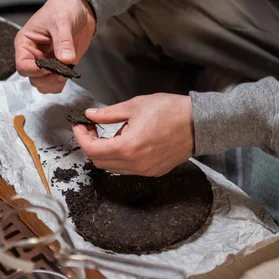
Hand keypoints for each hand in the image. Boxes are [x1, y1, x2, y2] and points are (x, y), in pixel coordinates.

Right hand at [14, 0, 95, 92]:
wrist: (80, 8)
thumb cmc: (63, 8)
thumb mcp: (61, 21)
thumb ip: (63, 41)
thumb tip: (65, 60)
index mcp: (25, 43)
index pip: (22, 65)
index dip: (34, 70)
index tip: (49, 67)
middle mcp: (33, 55)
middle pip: (32, 78)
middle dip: (47, 78)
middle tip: (62, 70)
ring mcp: (46, 62)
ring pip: (42, 84)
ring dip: (54, 83)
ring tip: (66, 71)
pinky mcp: (58, 66)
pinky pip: (55, 83)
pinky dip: (62, 83)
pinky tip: (69, 73)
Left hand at [73, 93, 194, 175]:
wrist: (198, 124)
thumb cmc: (170, 111)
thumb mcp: (135, 106)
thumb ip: (109, 114)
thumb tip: (90, 115)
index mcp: (128, 148)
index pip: (92, 149)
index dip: (81, 137)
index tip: (80, 125)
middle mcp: (135, 164)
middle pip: (99, 161)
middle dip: (89, 144)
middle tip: (90, 128)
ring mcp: (145, 171)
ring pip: (112, 167)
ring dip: (104, 152)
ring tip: (108, 133)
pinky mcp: (153, 172)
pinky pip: (127, 169)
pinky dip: (119, 157)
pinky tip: (125, 141)